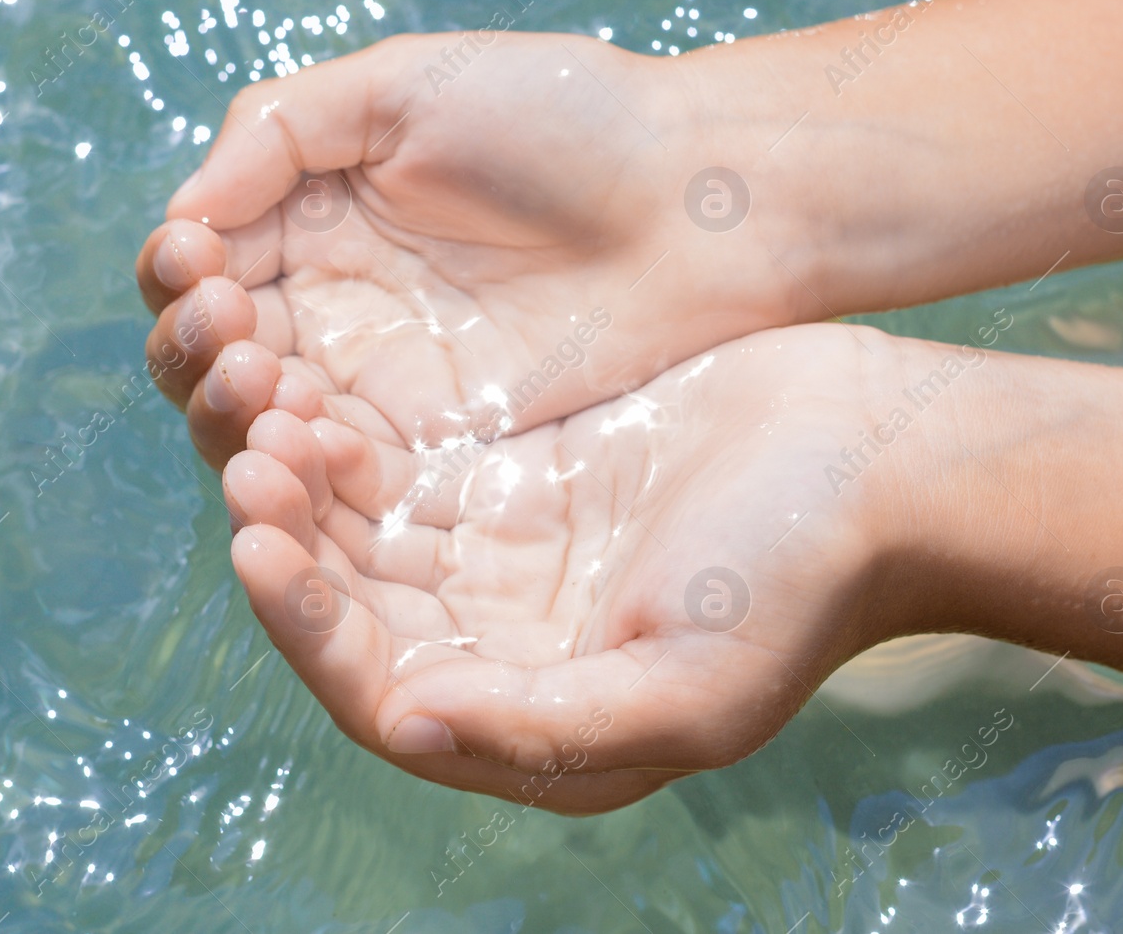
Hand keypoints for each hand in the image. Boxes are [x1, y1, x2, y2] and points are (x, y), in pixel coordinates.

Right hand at [135, 32, 809, 469]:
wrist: (692, 202)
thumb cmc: (562, 118)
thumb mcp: (405, 84)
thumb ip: (277, 130)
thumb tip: (182, 214)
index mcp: (311, 215)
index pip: (198, 263)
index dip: (176, 268)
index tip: (194, 257)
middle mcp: (330, 305)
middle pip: (208, 351)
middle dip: (191, 341)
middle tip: (227, 319)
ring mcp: (380, 380)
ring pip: (257, 419)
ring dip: (226, 403)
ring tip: (256, 374)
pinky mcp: (431, 446)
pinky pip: (336, 468)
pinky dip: (300, 458)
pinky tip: (303, 430)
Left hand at [219, 324, 913, 813]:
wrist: (876, 460)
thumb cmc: (802, 581)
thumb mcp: (688, 683)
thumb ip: (546, 726)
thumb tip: (411, 721)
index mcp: (535, 721)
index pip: (382, 694)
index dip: (310, 632)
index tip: (259, 548)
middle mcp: (502, 649)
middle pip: (355, 611)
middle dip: (289, 543)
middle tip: (246, 461)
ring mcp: (504, 562)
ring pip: (363, 538)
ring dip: (305, 488)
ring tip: (264, 413)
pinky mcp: (513, 483)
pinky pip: (400, 474)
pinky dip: (350, 443)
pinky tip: (316, 396)